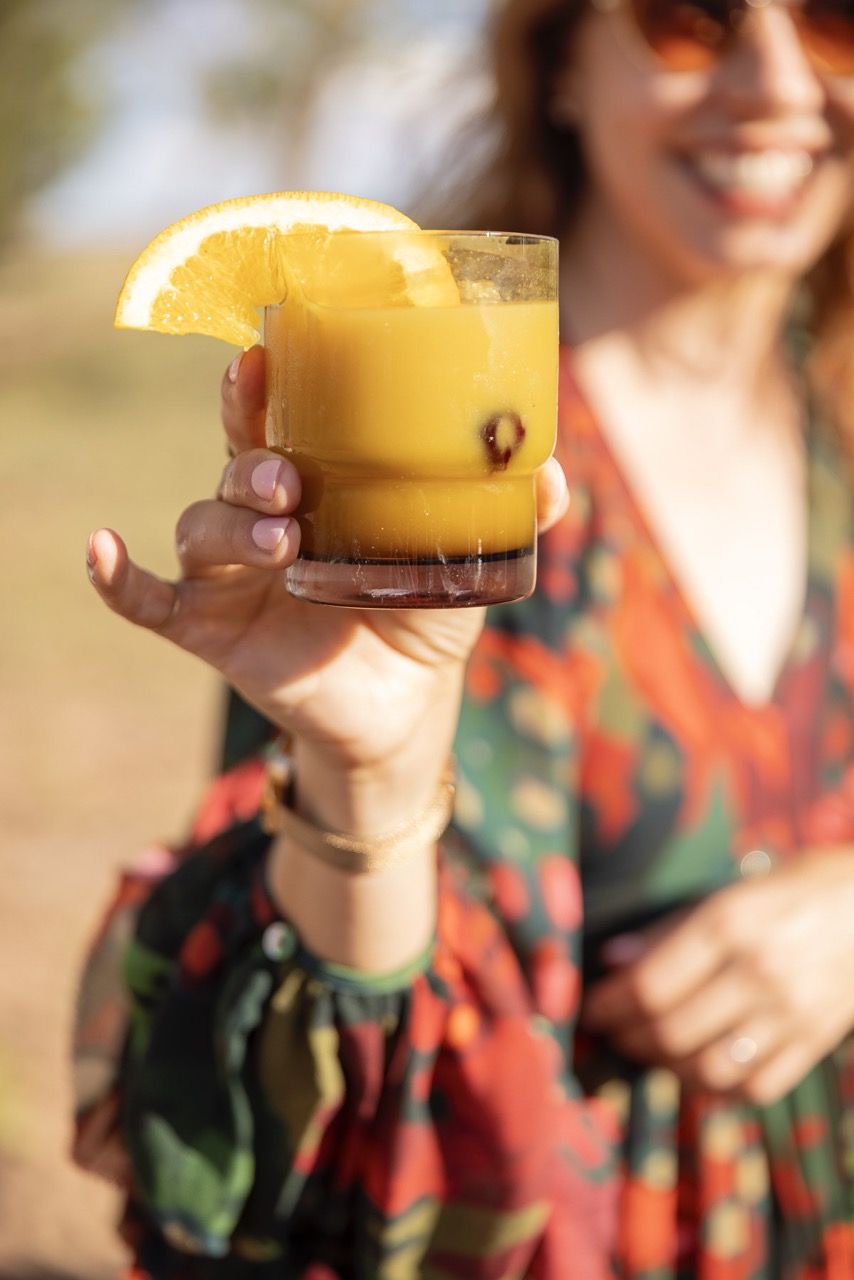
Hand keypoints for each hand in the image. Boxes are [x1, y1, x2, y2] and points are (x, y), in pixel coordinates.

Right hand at [87, 346, 569, 827]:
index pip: (279, 420)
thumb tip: (553, 473)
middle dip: (251, 457)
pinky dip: (119, 578)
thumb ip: (507, 517)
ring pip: (202, 525)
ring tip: (283, 540)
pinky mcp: (212, 630)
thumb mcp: (469, 564)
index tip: (268, 349)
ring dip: (229, 523)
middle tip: (289, 474)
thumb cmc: (423, 616)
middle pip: (234, 464)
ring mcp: (233, 575)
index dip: (265, 384)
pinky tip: (99, 548)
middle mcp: (266, 518)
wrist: (402, 709)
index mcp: (319, 487)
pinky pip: (149, 601)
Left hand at [581, 848, 853, 1104]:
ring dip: (667, 1068)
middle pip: (671, 1031)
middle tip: (614, 1033)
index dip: (609, 1005)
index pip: (650, 984)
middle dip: (629, 1039)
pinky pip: (756, 1086)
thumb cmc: (800, 885)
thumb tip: (614, 960)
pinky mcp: (816, 1040)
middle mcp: (759, 971)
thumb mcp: (734, 889)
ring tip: (652, 1051)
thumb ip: (672, 929)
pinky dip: (720, 1088)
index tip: (591, 1009)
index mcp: (730, 922)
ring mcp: (791, 1012)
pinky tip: (701, 1068)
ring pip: (709, 1068)